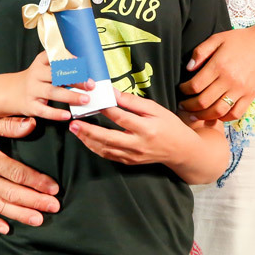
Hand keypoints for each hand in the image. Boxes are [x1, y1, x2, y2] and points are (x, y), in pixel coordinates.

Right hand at [0, 114, 59, 233]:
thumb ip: (8, 125)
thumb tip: (32, 124)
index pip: (18, 173)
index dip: (38, 181)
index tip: (54, 189)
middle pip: (12, 193)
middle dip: (35, 201)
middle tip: (54, 207)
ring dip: (19, 213)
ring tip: (38, 220)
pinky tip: (6, 228)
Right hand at [9, 51, 92, 120]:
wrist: (13, 91)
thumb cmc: (37, 79)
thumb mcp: (44, 66)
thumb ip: (61, 65)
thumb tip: (86, 70)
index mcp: (40, 62)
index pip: (54, 57)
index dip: (68, 59)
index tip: (82, 63)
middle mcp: (36, 74)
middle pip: (56, 75)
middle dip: (75, 79)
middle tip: (90, 85)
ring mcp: (32, 90)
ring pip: (52, 92)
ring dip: (70, 96)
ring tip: (85, 99)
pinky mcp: (31, 105)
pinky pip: (44, 110)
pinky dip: (56, 114)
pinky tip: (67, 115)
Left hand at [69, 91, 194, 165]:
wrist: (180, 150)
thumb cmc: (169, 125)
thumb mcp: (155, 109)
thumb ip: (133, 102)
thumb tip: (113, 93)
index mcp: (146, 128)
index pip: (121, 117)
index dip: (106, 108)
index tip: (93, 99)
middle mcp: (138, 144)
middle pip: (109, 137)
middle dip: (89, 130)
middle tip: (74, 122)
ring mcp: (133, 155)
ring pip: (105, 149)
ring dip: (88, 139)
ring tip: (75, 129)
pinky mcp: (130, 162)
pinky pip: (109, 156)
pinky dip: (96, 148)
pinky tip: (86, 139)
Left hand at [179, 24, 254, 121]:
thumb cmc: (240, 40)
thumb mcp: (217, 38)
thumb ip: (200, 52)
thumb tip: (188, 68)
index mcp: (219, 65)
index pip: (195, 86)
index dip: (184, 90)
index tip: (181, 89)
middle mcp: (229, 80)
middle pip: (203, 102)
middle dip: (189, 106)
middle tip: (182, 105)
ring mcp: (241, 90)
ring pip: (218, 111)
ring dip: (203, 116)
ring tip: (194, 114)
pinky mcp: (250, 96)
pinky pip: (235, 114)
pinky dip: (223, 118)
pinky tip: (215, 115)